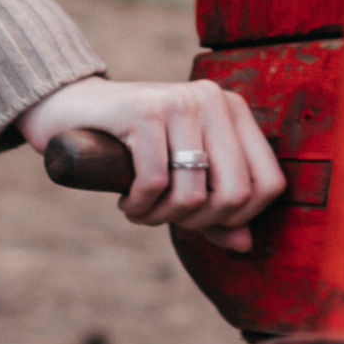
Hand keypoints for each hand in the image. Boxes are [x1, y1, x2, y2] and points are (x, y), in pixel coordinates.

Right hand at [11, 72, 283, 248]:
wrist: (74, 107)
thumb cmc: (136, 147)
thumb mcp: (183, 174)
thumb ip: (217, 207)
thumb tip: (244, 244)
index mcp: (233, 111)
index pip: (269, 183)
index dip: (240, 218)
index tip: (204, 220)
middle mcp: (213, 100)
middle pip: (235, 194)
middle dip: (198, 222)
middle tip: (167, 218)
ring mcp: (179, 101)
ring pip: (193, 193)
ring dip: (162, 217)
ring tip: (143, 210)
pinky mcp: (143, 111)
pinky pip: (154, 183)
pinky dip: (140, 206)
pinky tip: (128, 201)